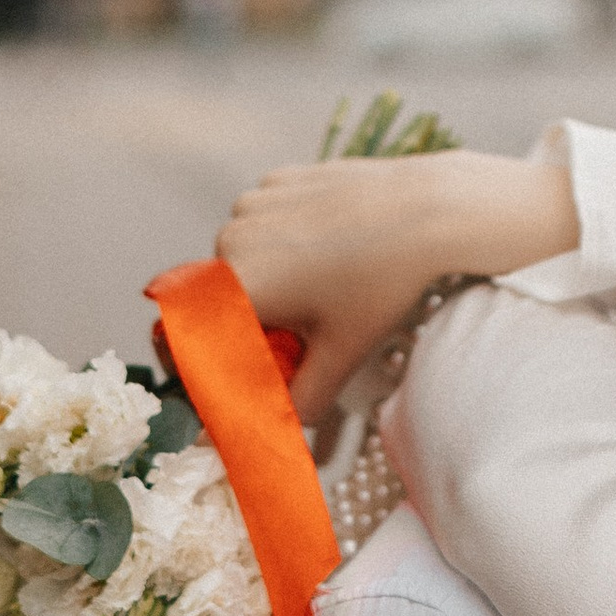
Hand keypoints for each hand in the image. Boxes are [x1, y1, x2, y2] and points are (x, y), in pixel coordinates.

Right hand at [216, 152, 577, 420]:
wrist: (428, 210)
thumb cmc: (383, 283)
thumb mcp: (340, 354)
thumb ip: (297, 403)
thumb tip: (268, 435)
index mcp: (235, 286)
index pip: (187, 334)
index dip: (203, 357)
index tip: (233, 368)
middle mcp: (230, 239)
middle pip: (219, 296)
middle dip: (250, 319)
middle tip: (300, 330)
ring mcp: (253, 203)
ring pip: (243, 257)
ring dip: (268, 278)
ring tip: (324, 287)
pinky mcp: (276, 180)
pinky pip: (266, 222)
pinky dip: (285, 241)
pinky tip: (329, 247)